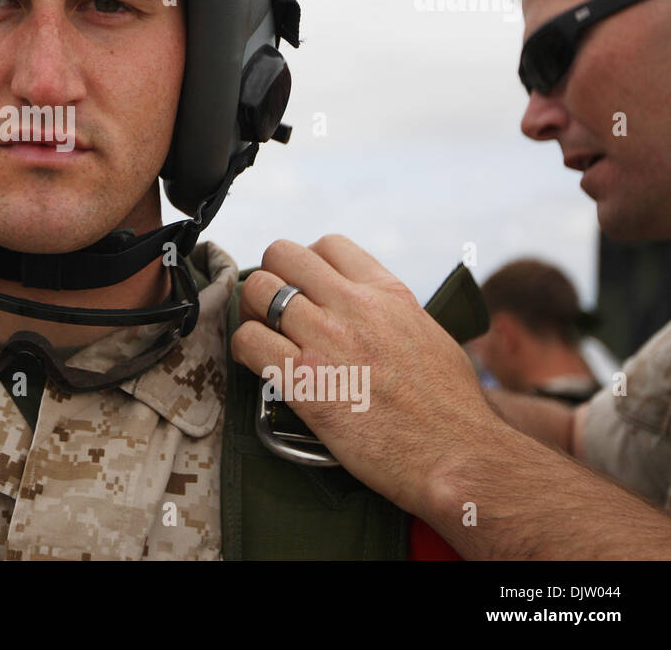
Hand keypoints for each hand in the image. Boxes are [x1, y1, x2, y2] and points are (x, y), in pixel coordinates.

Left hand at [230, 234, 503, 514]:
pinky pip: (248, 340)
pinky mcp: (303, 378)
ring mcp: (326, 338)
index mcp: (388, 293)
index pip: (328, 244)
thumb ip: (393, 313)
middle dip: (271, 278)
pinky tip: (258, 365)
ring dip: (251, 312)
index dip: (306, 263)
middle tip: (273, 310)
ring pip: (257, 290)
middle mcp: (354, 306)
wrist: (457, 455)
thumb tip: (374, 312)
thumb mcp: (429, 336)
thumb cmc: (450, 409)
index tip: (305, 289)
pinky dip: (243, 350)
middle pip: (282, 254)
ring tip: (263, 336)